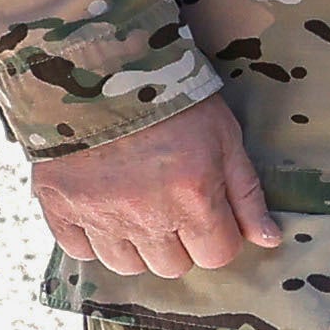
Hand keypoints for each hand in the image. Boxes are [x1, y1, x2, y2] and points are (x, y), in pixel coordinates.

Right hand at [28, 89, 274, 279]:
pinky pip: (81, 251)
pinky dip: (92, 237)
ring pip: (127, 266)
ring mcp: (99, 216)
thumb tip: (269, 240)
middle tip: (171, 204)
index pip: (217, 255)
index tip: (209, 211)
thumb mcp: (223, 134)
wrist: (98, 63)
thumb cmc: (170, 96)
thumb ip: (246, 192)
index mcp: (192, 198)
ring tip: (137, 208)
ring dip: (137, 246)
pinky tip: (102, 208)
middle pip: (173, 266)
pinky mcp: (59, 207)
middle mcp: (146, 217)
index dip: (218, 236)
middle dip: (179, 242)